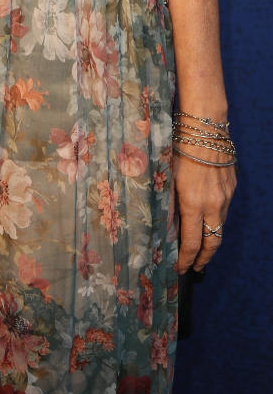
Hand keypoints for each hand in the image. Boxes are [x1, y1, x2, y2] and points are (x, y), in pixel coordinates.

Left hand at [173, 153, 235, 274]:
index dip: (186, 259)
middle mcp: (213, 203)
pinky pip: (224, 207)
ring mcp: (225, 195)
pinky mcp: (232, 185)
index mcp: (193, 203)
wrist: (204, 125)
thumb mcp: (164, 174)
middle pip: (213, 242)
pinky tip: (206, 216)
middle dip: (204, 258)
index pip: (192, 242)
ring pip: (220, 225)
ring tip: (200, 245)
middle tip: (195, 267)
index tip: (180, 269)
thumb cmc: (177, 146)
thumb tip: (162, 220)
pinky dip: (215, 218)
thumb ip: (166, 199)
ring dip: (210, 238)